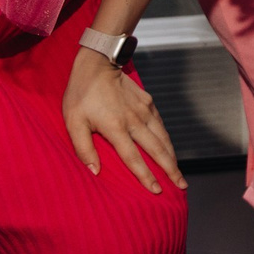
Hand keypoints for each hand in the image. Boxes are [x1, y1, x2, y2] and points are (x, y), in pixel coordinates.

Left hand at [63, 46, 186, 193]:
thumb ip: (83, 148)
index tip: (157, 190)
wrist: (98, 63)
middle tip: (181, 186)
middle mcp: (134, 121)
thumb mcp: (73, 122)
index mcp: (116, 128)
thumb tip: (95, 171)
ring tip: (179, 172)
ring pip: (163, 138)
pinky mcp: (148, 103)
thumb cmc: (81, 94)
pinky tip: (169, 148)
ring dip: (173, 157)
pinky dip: (167, 139)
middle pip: (157, 150)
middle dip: (170, 170)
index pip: (134, 158)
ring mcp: (144, 111)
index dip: (146, 176)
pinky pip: (161, 125)